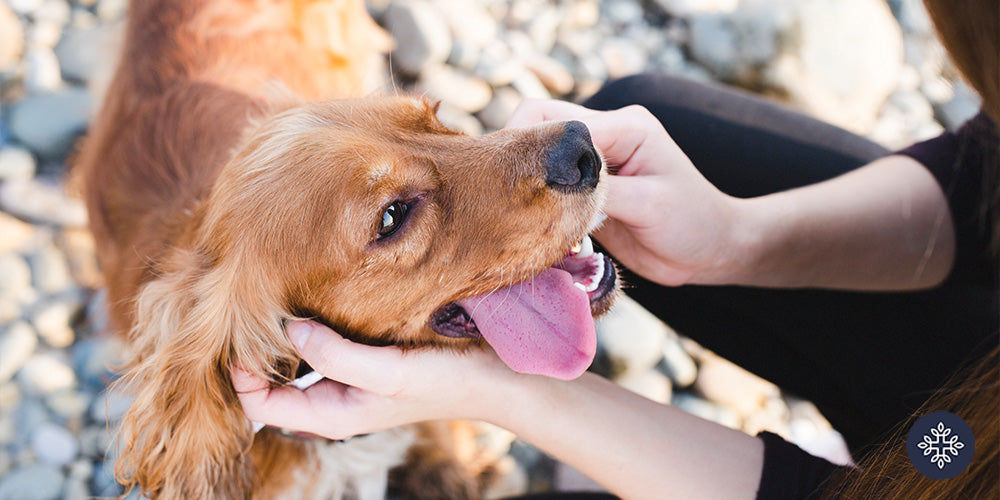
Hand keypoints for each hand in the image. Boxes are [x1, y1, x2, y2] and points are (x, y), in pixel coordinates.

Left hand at [232, 320, 514, 439]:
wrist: (494, 376)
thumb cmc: (444, 381)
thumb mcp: (388, 373)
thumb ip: (336, 356)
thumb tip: (289, 329)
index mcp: (329, 414)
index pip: (258, 403)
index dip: (239, 372)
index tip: (239, 329)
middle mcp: (332, 396)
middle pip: (270, 378)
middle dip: (254, 347)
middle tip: (246, 302)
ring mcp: (348, 374)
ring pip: (294, 356)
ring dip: (282, 330)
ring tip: (274, 293)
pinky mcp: (365, 352)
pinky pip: (322, 338)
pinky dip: (311, 321)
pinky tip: (314, 293)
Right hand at [508, 99, 744, 285]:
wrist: (710, 251)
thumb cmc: (693, 224)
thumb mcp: (649, 205)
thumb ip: (601, 190)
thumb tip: (552, 184)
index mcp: (625, 126)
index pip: (559, 120)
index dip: (529, 145)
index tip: (509, 179)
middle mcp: (606, 135)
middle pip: (539, 125)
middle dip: (518, 155)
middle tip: (502, 195)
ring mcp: (594, 161)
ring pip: (539, 154)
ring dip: (523, 177)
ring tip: (511, 209)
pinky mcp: (587, 187)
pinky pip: (548, 183)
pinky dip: (535, 198)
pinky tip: (529, 220)